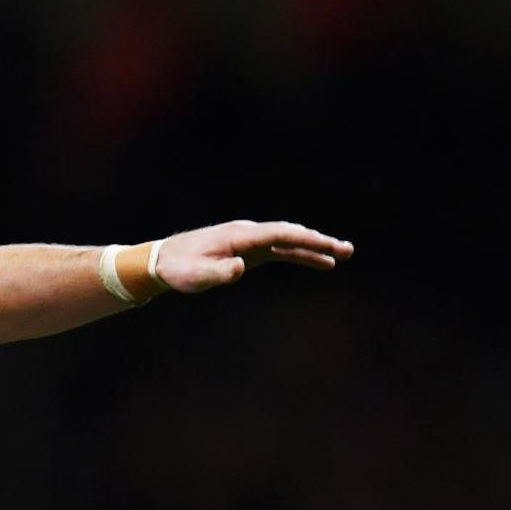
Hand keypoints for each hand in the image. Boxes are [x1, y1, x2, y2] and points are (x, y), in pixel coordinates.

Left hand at [154, 221, 353, 294]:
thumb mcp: (195, 276)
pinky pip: (281, 250)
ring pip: (289, 241)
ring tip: (344, 254)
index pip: (280, 235)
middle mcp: (249, 233)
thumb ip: (218, 272)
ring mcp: (250, 240)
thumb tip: (240, 268)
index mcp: (240, 236)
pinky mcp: (249, 250)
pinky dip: (301, 254)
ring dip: (316, 247)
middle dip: (320, 242)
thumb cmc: (179, 269)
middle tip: (347, 250)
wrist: (163, 260)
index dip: (306, 240)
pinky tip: (321, 262)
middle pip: (291, 234)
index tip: (329, 247)